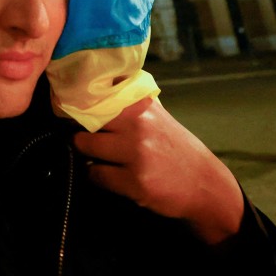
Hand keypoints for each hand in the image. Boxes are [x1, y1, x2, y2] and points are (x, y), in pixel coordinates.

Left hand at [72, 97, 242, 244]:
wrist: (205, 185)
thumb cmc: (176, 149)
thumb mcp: (158, 118)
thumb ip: (130, 105)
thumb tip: (96, 90)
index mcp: (142, 107)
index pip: (98, 97)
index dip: (81, 105)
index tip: (70, 109)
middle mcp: (139, 126)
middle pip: (86, 123)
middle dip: (82, 134)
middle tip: (87, 141)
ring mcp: (136, 154)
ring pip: (86, 149)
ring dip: (87, 156)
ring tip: (98, 159)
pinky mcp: (135, 182)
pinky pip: (97, 176)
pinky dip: (97, 177)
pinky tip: (109, 177)